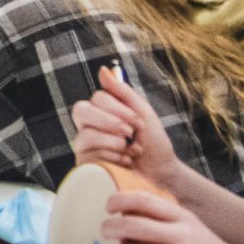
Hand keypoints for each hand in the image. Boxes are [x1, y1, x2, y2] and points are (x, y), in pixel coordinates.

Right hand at [70, 66, 181, 188]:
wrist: (161, 173)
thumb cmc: (153, 142)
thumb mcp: (143, 112)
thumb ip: (122, 92)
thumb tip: (102, 70)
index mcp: (101, 111)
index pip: (96, 98)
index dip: (117, 109)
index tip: (138, 121)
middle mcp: (88, 127)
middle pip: (81, 112)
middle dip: (109, 122)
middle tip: (130, 133)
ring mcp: (85, 147)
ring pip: (84, 136)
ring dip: (114, 143)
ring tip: (132, 151)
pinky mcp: (86, 166)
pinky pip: (89, 157)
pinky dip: (112, 159)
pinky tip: (126, 163)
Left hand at [99, 192, 243, 243]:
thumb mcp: (197, 234)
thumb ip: (169, 229)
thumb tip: (132, 232)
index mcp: (184, 218)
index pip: (145, 199)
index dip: (121, 200)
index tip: (109, 207)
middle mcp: (183, 233)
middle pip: (133, 223)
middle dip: (110, 229)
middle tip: (103, 235)